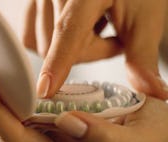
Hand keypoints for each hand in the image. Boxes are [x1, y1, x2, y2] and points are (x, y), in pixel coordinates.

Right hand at [22, 0, 167, 99]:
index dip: (57, 62)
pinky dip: (51, 45)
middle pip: (58, 48)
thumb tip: (152, 92)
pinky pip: (30, 39)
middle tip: (110, 36)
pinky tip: (72, 29)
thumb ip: (142, 57)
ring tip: (92, 28)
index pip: (68, 30)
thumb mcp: (144, 19)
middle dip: (87, 52)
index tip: (45, 89)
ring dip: (70, 50)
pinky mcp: (30, 6)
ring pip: (43, 47)